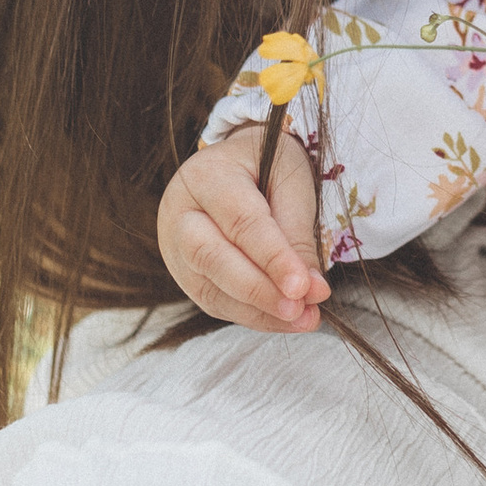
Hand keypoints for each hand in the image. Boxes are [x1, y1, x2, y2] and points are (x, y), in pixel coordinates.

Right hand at [158, 128, 329, 333]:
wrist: (239, 165)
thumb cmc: (269, 168)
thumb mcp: (291, 181)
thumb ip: (298, 231)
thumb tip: (311, 290)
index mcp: (207, 175)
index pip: (240, 223)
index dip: (274, 259)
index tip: (305, 288)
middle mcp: (179, 212)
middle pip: (210, 258)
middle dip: (259, 290)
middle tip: (300, 309)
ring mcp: (174, 247)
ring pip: (208, 288)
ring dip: (259, 311)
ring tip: (302, 319)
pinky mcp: (184, 274)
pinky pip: (214, 302)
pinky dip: (252, 316)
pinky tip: (283, 320)